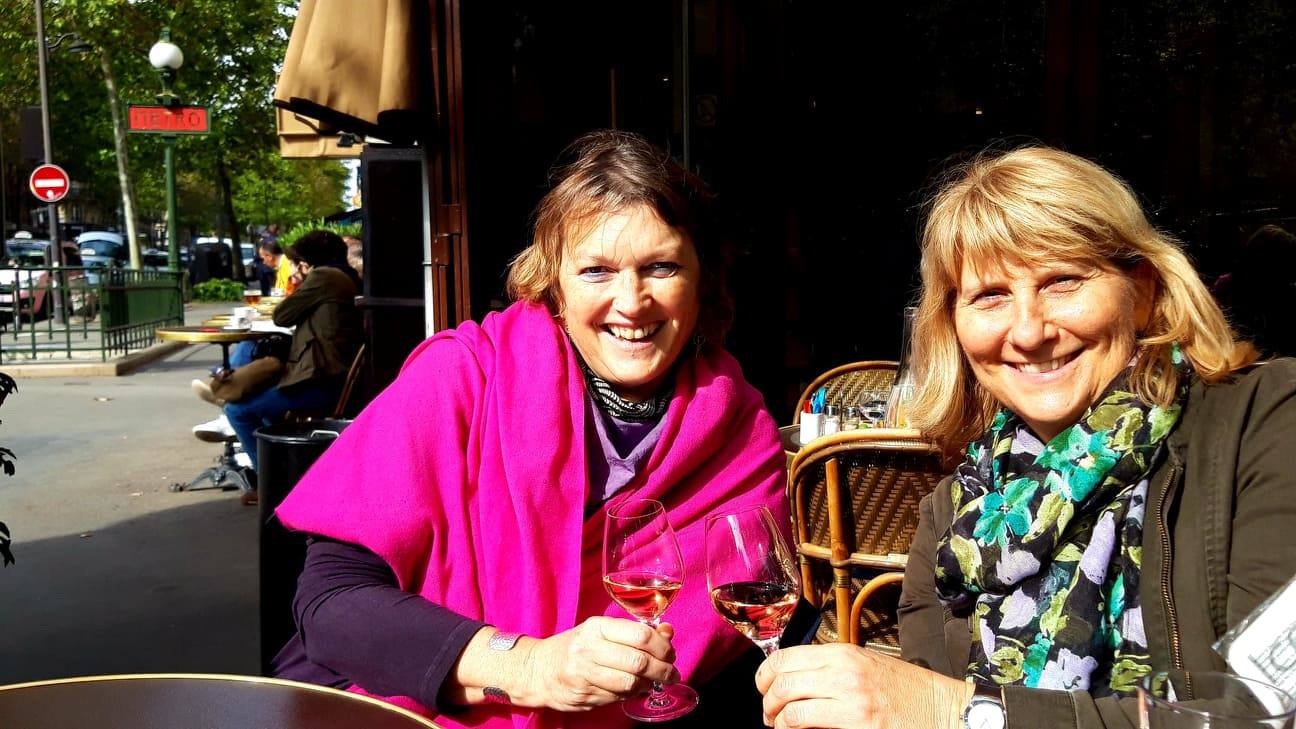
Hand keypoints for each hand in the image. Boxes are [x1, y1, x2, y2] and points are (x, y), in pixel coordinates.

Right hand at [521, 616, 679, 711]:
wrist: (535, 669)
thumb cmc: (575, 646)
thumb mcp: (601, 631)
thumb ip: (634, 631)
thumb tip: (668, 632)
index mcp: (596, 627)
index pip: (640, 635)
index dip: (663, 646)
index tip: (670, 652)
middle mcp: (589, 649)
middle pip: (638, 662)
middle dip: (662, 669)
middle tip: (671, 672)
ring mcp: (584, 675)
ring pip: (630, 683)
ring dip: (650, 684)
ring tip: (656, 681)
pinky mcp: (583, 696)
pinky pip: (619, 697)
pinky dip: (634, 694)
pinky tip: (636, 688)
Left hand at [755, 643, 972, 728]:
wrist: (943, 709)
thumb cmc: (906, 689)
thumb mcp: (866, 664)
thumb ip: (832, 666)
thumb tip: (794, 675)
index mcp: (843, 653)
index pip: (784, 657)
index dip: (765, 675)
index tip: (764, 688)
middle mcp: (843, 672)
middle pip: (781, 683)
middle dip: (767, 702)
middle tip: (770, 714)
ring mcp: (850, 700)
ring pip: (789, 708)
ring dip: (777, 721)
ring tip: (780, 726)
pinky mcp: (858, 724)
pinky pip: (807, 724)